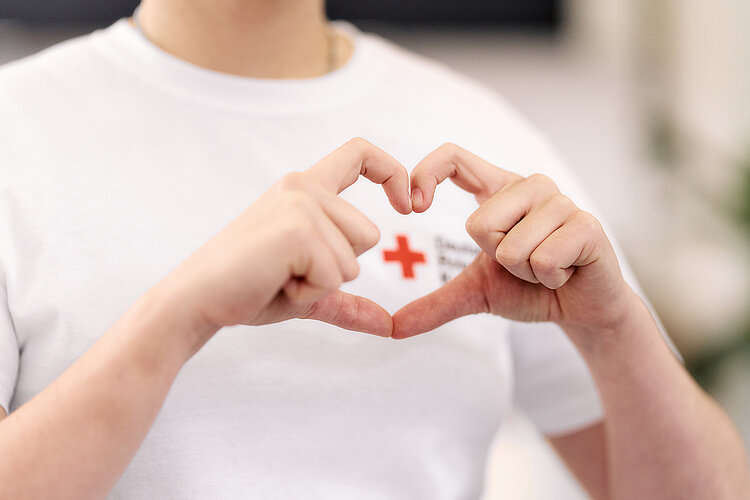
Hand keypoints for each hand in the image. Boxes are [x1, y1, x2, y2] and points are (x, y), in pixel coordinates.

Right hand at [162, 138, 410, 337]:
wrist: (197, 300)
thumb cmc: (248, 289)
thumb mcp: (308, 290)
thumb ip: (347, 300)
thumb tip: (389, 326)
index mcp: (303, 189)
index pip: (359, 154)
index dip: (392, 172)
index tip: (409, 206)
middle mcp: (302, 187)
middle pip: (369, 235)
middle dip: (337, 269)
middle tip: (288, 272)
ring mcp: (300, 204)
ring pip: (355, 258)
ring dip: (321, 283)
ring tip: (279, 276)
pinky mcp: (297, 228)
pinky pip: (336, 276)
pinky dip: (309, 293)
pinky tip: (274, 282)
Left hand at [393, 144, 634, 339]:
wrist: (581, 310)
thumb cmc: (529, 289)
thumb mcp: (475, 293)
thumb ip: (435, 304)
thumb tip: (391, 328)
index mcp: (498, 190)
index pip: (454, 157)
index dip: (427, 174)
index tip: (414, 207)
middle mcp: (529, 186)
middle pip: (478, 223)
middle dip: (496, 260)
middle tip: (523, 264)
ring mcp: (561, 201)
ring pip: (511, 247)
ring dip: (525, 273)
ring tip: (546, 268)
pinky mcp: (587, 224)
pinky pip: (543, 259)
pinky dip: (549, 279)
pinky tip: (566, 272)